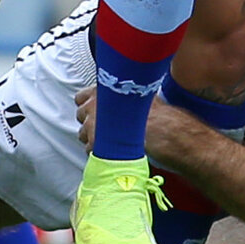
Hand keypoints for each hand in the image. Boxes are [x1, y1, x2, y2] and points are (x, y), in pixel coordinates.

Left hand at [75, 85, 190, 160]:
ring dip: (93, 138)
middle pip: (81, 115)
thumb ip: (124, 97)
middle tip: (105, 129)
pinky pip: (90, 150)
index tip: (97, 112)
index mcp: (102, 91)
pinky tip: (112, 152)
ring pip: (83, 134)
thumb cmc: (156, 114)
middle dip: (90, 122)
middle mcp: (93, 106)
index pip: (81, 97)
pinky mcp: (95, 145)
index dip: (89, 105)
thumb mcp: (139, 96)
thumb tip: (124, 99)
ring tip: (111, 143)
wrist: (163, 132)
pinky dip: (99, 153)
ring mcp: (92, 126)